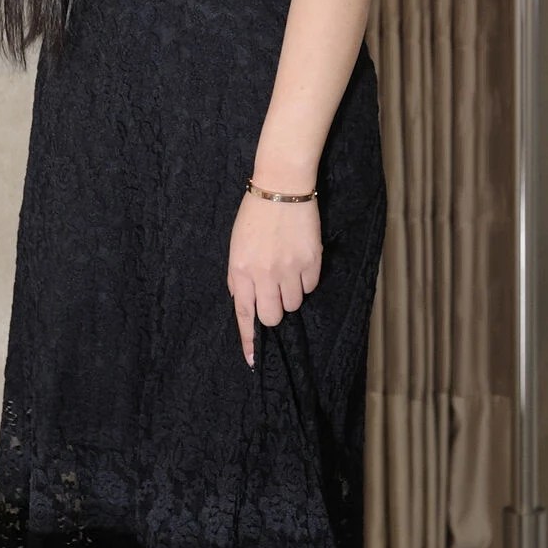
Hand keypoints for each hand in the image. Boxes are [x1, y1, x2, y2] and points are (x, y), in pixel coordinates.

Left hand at [227, 189, 321, 367]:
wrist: (282, 186)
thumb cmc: (255, 215)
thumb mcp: (236, 246)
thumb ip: (240, 276)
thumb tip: (246, 302)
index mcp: (241, 270)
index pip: (244, 314)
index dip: (248, 340)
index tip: (251, 360)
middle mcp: (264, 274)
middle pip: (272, 317)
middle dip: (273, 310)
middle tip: (274, 292)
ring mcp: (289, 268)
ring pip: (293, 303)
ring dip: (290, 293)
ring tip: (287, 268)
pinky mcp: (311, 260)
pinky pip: (310, 286)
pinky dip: (306, 279)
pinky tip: (299, 259)